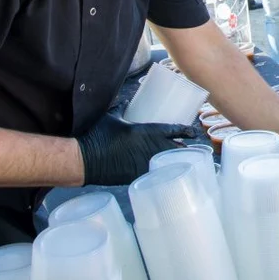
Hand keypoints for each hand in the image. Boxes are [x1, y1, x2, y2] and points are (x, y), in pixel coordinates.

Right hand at [76, 113, 196, 185]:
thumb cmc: (96, 135)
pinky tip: (167, 177)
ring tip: (186, 164)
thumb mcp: (111, 118)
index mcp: (145, 131)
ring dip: (176, 164)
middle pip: (175, 149)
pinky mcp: (135, 176)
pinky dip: (161, 175)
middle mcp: (148, 148)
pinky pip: (154, 175)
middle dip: (184, 150)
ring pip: (167, 164)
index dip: (186, 131)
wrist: (83, 159)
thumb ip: (121, 109)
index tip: (194, 132)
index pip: (173, 130)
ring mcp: (143, 164)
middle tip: (192, 150)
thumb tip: (126, 102)